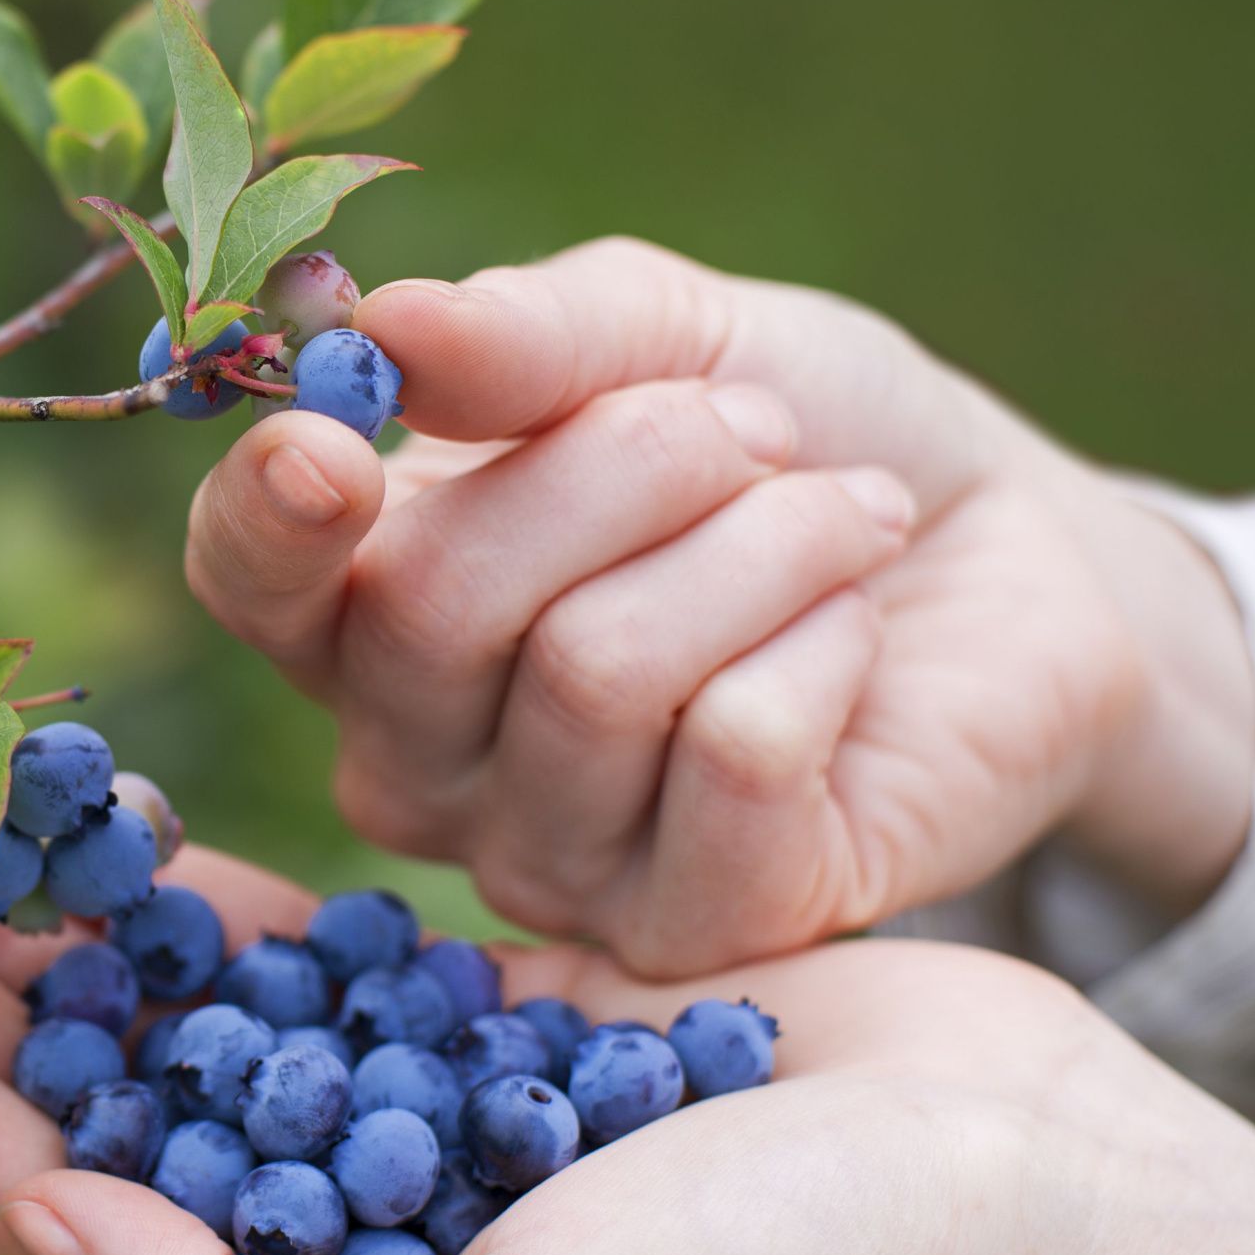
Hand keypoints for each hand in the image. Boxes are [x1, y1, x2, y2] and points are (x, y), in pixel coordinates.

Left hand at [0, 808, 1254, 1254]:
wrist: (1010, 1206)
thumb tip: (47, 1236)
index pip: (57, 1230)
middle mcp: (344, 1253)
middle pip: (95, 1105)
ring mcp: (413, 1130)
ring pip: (180, 1015)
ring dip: (58, 922)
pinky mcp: (492, 1024)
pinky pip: (308, 950)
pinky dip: (206, 894)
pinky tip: (118, 825)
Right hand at [186, 238, 1254, 971]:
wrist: (1005, 556)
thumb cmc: (798, 437)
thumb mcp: (671, 335)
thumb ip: (529, 339)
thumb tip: (384, 326)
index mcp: (372, 600)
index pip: (249, 584)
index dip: (268, 520)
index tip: (336, 444)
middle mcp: (424, 758)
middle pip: (435, 608)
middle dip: (628, 463)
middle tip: (759, 432)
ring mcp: (548, 863)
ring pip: (596, 674)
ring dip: (760, 542)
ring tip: (842, 515)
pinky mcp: (697, 928)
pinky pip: (733, 756)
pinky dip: (823, 644)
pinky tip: (856, 636)